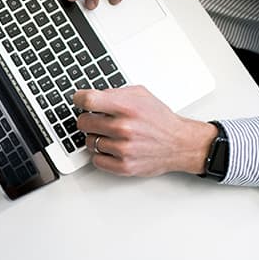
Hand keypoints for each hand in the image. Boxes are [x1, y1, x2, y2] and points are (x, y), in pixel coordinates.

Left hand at [74, 86, 217, 176]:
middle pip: (83, 122)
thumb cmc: (160, 119)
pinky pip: (96, 160)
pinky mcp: (123, 166)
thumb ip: (115, 93)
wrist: (179, 143)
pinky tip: (112, 147)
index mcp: (127, 107)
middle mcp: (124, 128)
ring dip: (96, 138)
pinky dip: (101, 154)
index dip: (79, 99)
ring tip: (111, 134)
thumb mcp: (141, 95)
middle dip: (88, 119)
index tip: (79, 100)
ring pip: (89, 142)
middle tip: (97, 119)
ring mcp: (123, 149)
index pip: (88, 101)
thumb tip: (91, 96)